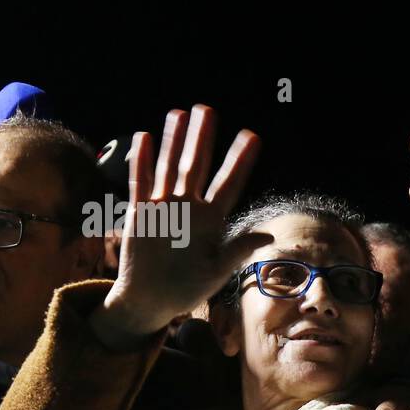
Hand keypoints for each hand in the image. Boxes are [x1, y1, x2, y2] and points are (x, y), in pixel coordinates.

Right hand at [90, 105, 261, 350]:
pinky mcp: (141, 213)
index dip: (240, 161)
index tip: (252, 136)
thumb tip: (268, 236)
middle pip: (197, 166)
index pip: (229, 184)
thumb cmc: (186, 289)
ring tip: (179, 113)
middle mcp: (189, 208)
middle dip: (203, 138)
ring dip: (173, 141)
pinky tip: (145, 138)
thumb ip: (237, 251)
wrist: (150, 301)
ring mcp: (164, 207)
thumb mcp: (217, 273)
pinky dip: (142, 162)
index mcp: (212, 221)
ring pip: (170, 167)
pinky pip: (141, 182)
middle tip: (208, 109)